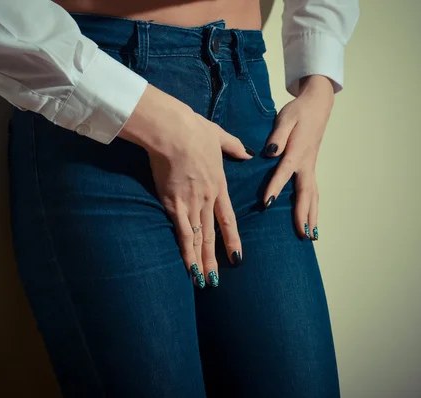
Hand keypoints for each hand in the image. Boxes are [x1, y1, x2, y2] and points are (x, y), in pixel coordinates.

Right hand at [119, 84, 253, 287]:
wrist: (172, 130)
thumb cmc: (194, 129)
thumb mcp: (219, 135)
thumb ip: (234, 146)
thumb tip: (247, 152)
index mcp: (219, 184)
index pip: (228, 219)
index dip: (232, 239)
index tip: (237, 256)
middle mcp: (207, 198)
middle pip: (212, 234)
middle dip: (214, 258)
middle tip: (217, 279)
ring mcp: (191, 203)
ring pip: (198, 239)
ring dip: (201, 261)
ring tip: (203, 281)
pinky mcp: (173, 203)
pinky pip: (182, 233)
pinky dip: (185, 253)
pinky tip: (188, 268)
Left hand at [261, 75, 334, 239]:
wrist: (317, 105)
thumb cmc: (298, 111)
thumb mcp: (285, 118)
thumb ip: (278, 135)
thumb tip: (271, 152)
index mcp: (297, 151)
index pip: (284, 172)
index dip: (275, 187)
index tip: (267, 204)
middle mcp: (306, 163)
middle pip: (306, 193)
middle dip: (303, 214)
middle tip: (302, 235)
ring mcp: (310, 166)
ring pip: (313, 195)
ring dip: (312, 216)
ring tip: (311, 237)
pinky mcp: (310, 167)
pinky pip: (313, 192)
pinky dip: (314, 208)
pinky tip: (312, 221)